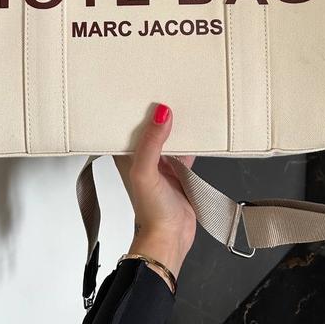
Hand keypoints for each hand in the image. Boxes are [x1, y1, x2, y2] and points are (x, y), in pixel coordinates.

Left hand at [113, 103, 196, 280]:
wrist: (171, 237)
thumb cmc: (150, 210)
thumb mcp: (145, 171)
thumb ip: (152, 142)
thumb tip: (161, 114)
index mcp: (126, 155)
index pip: (128, 123)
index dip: (134, 107)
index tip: (142, 87)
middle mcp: (142, 157)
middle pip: (150, 127)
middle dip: (158, 112)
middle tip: (167, 86)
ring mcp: (161, 164)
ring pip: (169, 136)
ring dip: (175, 125)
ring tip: (183, 100)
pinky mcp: (179, 171)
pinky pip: (186, 149)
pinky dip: (192, 140)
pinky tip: (198, 128)